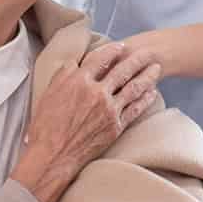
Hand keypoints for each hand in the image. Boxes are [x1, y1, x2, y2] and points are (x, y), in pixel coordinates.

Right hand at [9, 41, 160, 201]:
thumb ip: (64, 74)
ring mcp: (109, 109)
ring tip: (156, 68)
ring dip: (147, 76)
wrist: (54, 155)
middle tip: (147, 53)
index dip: (113, 50)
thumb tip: (76, 62)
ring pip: (133, 88)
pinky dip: (145, 99)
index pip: (101, 59)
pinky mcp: (116, 126)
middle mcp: (97, 92)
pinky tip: (152, 93)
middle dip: (137, 59)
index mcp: (79, 81)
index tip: (121, 46)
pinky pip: (135, 109)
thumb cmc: (46, 126)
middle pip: (122, 70)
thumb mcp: (49, 93)